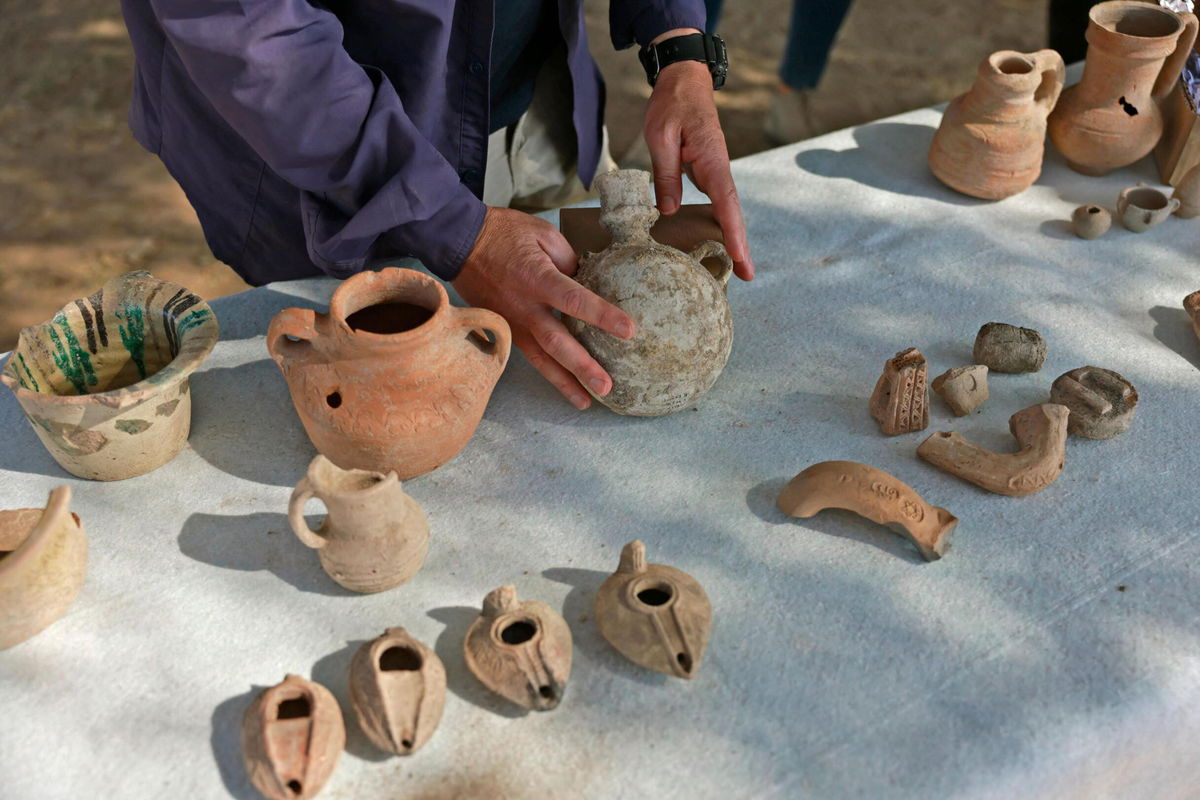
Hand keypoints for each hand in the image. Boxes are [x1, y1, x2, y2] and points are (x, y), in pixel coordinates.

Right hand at [453, 207, 635, 408]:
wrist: (459, 241)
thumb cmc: (504, 233)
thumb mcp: (543, 234)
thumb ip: (568, 260)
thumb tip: (587, 283)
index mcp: (537, 278)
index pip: (574, 301)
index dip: (603, 316)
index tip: (629, 331)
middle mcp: (525, 307)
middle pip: (557, 343)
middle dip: (582, 367)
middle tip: (606, 387)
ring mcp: (513, 322)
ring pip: (540, 359)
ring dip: (564, 382)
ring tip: (586, 402)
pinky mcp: (505, 330)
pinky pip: (528, 355)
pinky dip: (548, 373)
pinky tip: (564, 387)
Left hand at [643, 58, 754, 280]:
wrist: (683, 81)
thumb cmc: (672, 105)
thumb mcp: (660, 138)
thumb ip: (666, 174)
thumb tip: (669, 210)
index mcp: (711, 161)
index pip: (726, 202)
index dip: (733, 232)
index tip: (740, 256)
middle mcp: (719, 169)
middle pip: (733, 213)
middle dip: (741, 245)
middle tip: (748, 276)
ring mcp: (715, 171)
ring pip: (727, 210)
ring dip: (733, 238)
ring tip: (738, 269)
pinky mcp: (707, 171)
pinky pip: (717, 202)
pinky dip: (721, 223)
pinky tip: (718, 242)